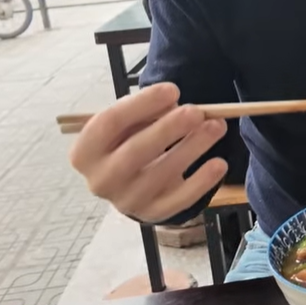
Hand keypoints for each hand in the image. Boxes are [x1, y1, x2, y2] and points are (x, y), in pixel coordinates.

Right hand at [68, 83, 228, 222]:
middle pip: (134, 152)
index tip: (173, 89)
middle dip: (168, 129)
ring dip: (192, 148)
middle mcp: (100, 181)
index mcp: (85, 152)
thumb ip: (145, 112)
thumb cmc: (126, 143)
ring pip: (161, 174)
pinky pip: (180, 200)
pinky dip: (202, 182)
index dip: (142, 104)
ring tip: (216, 127)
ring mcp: (127, 202)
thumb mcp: (127, 124)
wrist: (127, 183)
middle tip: (196, 111)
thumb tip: (173, 103)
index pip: (109, 123)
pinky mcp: (153, 215)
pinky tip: (219, 163)